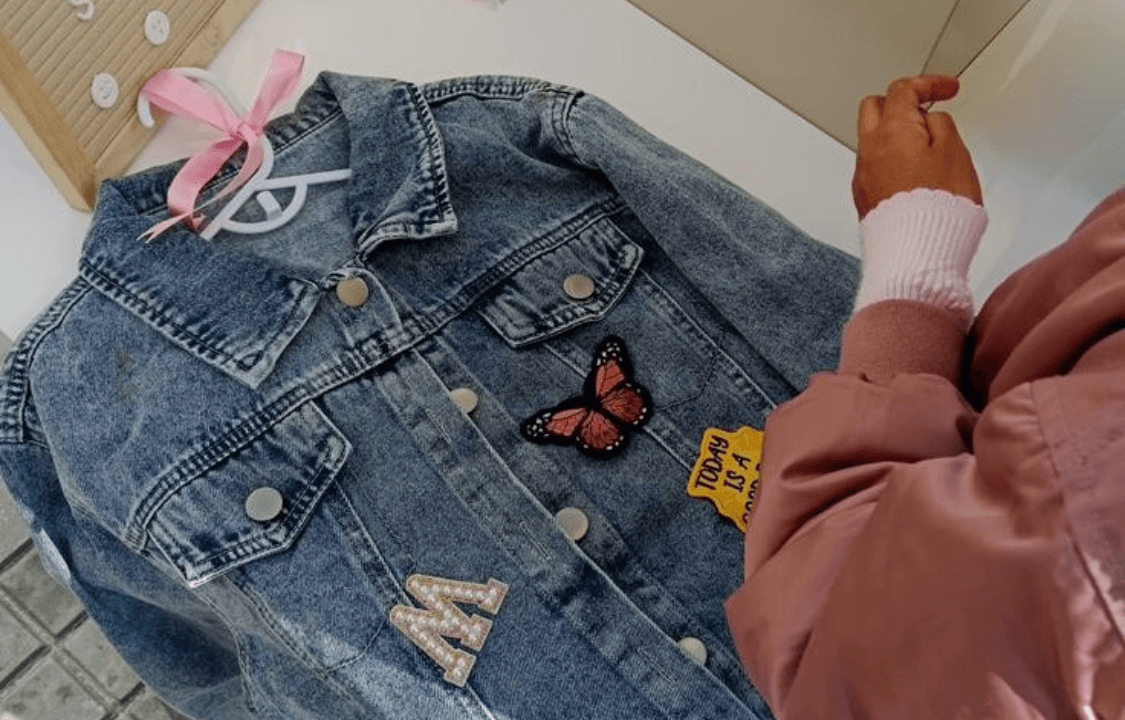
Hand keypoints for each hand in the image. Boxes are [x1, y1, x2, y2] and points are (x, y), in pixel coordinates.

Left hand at [852, 75, 983, 220]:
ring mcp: (863, 176)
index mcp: (891, 131)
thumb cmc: (938, 206)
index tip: (947, 88)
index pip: (903, 90)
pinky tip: (914, 174)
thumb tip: (929, 120)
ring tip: (926, 147)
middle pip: (875, 108)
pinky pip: (874, 168)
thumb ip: (941, 125)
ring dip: (895, 134)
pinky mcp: (864, 198)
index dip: (929, 84)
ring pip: (872, 140)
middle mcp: (869, 151)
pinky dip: (891, 160)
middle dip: (900, 102)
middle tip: (926, 109)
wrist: (917, 252)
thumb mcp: (955, 151)